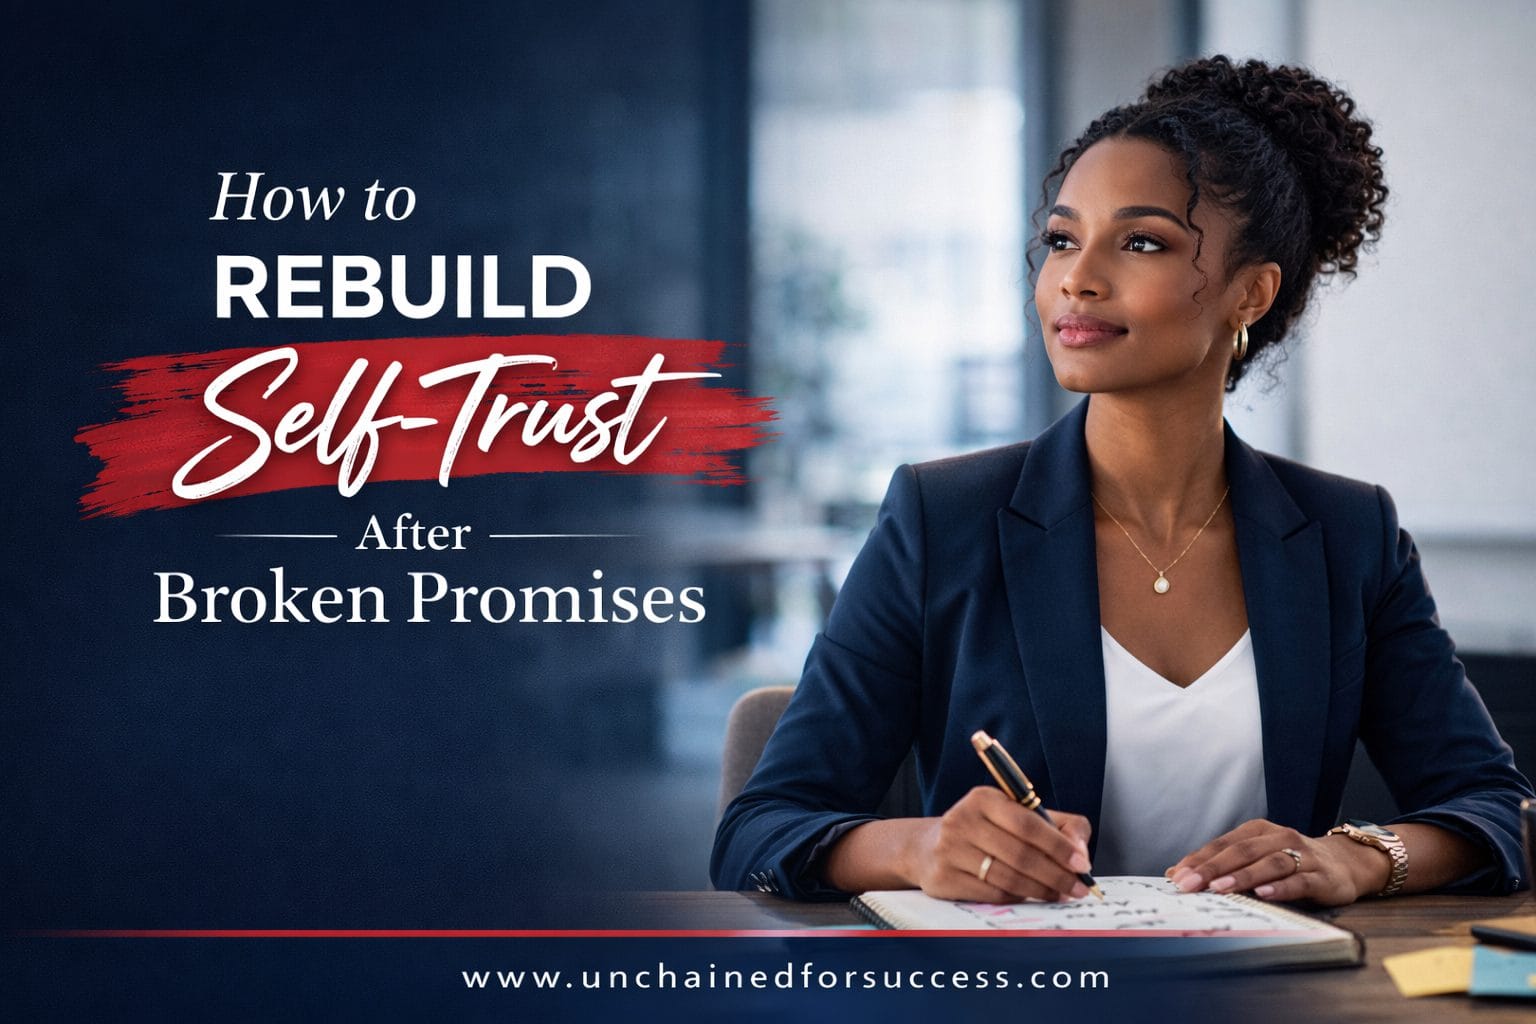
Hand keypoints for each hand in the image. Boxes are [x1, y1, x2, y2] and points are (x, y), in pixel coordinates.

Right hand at [905, 786, 1093, 902]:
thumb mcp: (1017, 815)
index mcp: (984, 798)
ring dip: (1041, 891)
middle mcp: (963, 820)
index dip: (1058, 846)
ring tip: (1060, 895)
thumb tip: (1080, 852)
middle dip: (1056, 875)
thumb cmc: (985, 832)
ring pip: (1008, 878)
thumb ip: (1058, 826)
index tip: (1082, 864)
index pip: (1028, 823)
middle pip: (1020, 854)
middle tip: (1078, 888)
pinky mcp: (943, 878)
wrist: (928, 848)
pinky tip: (1030, 897)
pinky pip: (992, 894)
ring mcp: (950, 850)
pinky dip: (1018, 898)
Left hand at [1164, 819, 1388, 906]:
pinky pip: (1299, 881)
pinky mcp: (1322, 876)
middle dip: (1212, 869)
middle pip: (1242, 852)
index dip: (1199, 859)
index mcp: (1258, 830)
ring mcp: (1302, 855)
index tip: (1177, 876)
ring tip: (1220, 888)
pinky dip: (1281, 887)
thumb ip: (1221, 865)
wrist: (1343, 864)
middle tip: (1190, 885)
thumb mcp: (1256, 858)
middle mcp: (1279, 838)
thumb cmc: (1289, 862)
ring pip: (1269, 864)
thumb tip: (1175, 873)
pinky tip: (1264, 895)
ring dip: (1243, 877)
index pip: (1223, 844)